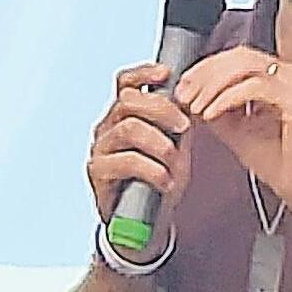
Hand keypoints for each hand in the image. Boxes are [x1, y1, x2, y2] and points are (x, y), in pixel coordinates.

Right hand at [86, 63, 194, 228]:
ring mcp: (100, 148)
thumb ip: (178, 120)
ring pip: (128, 128)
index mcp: (123, 115)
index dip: (143, 73)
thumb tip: (194, 95)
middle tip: (184, 127)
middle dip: (162, 110)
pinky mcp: (98, 171)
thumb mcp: (175, 143)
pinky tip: (164, 180)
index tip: (166, 75)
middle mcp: (107, 127)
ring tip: (174, 160)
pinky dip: (151, 169)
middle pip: (128, 101)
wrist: (148, 218)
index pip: (125, 83)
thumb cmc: (159, 178)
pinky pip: (126, 160)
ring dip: (159, 143)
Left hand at [172, 47, 291, 232]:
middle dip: (205, 75)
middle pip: (241, 56)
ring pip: (246, 67)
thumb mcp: (236, 128)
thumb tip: (190, 93)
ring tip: (194, 107)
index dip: (206, 68)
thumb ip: (216, 106)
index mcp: (284, 76)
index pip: (240, 57)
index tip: (183, 86)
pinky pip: (255, 88)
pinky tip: (209, 114)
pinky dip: (226, 99)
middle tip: (183, 94)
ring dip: (212, 86)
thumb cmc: (278, 161)